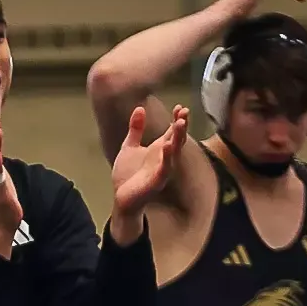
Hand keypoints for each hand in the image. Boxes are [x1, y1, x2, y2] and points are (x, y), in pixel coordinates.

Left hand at [111, 104, 188, 233]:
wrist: (121, 198)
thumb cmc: (128, 175)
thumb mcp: (129, 147)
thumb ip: (136, 129)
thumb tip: (140, 108)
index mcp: (159, 149)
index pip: (172, 131)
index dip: (177, 119)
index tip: (179, 106)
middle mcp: (164, 158)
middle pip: (177, 140)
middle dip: (181, 126)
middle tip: (185, 112)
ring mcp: (162, 170)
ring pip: (175, 152)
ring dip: (178, 138)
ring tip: (180, 123)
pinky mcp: (157, 182)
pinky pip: (165, 168)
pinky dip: (167, 157)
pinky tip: (168, 146)